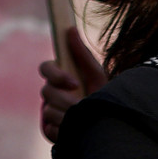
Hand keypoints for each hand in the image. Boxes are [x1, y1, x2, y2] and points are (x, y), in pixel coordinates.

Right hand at [40, 22, 106, 142]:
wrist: (113, 123)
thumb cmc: (104, 94)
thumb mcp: (97, 74)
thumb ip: (82, 53)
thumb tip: (70, 29)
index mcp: (61, 76)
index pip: (45, 69)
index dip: (56, 75)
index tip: (74, 83)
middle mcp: (53, 93)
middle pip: (46, 92)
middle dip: (65, 99)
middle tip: (82, 104)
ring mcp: (51, 112)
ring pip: (48, 111)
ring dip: (68, 115)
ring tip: (84, 118)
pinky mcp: (52, 130)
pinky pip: (51, 128)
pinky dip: (65, 130)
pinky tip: (78, 129)